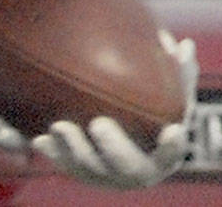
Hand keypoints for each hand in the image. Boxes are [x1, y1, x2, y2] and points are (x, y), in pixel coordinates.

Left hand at [32, 31, 196, 188]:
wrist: (112, 140)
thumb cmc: (147, 113)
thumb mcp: (166, 97)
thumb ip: (177, 75)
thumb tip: (184, 45)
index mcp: (160, 156)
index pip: (170, 154)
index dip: (172, 146)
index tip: (172, 130)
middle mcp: (133, 172)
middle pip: (126, 166)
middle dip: (114, 147)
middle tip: (99, 124)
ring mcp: (104, 175)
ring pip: (88, 169)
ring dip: (73, 149)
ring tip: (59, 126)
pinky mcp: (77, 171)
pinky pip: (62, 164)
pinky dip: (52, 152)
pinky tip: (38, 139)